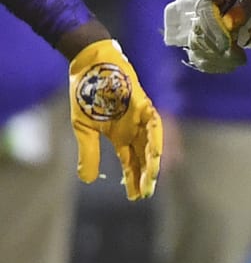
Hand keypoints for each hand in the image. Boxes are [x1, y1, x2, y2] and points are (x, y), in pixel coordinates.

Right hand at [68, 39, 162, 200]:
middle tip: (145, 193)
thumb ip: (89, 153)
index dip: (132, 178)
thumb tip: (88, 181)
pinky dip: (154, 136)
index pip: (130, 161)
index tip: (135, 197)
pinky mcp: (142, 102)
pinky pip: (152, 121)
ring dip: (151, 159)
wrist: (89, 65)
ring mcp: (139, 115)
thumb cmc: (86, 93)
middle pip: (143, 156)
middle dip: (145, 174)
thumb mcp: (84, 128)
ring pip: (151, 141)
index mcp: (119, 135)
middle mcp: (133, 128)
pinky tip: (155, 152)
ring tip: (151, 177)